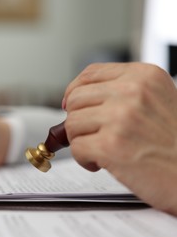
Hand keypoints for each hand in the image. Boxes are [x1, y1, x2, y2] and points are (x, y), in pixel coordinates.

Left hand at [63, 62, 176, 214]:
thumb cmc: (176, 144)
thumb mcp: (157, 101)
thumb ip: (121, 92)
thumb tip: (73, 98)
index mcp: (144, 76)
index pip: (91, 73)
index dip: (74, 90)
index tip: (71, 104)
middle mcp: (132, 91)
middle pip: (76, 99)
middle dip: (79, 120)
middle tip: (94, 135)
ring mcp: (121, 118)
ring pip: (71, 124)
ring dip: (82, 141)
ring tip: (103, 150)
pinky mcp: (111, 146)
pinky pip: (76, 148)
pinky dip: (85, 160)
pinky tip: (103, 163)